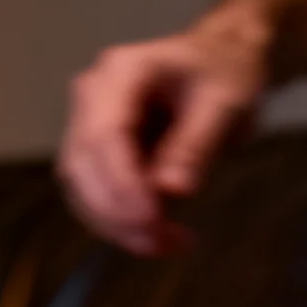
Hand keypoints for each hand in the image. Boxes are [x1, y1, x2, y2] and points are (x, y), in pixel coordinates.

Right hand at [58, 28, 266, 255]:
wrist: (221, 61)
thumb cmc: (224, 73)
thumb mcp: (224, 103)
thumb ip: (195, 144)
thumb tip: (171, 190)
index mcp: (122, 72)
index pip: (103, 134)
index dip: (121, 183)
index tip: (151, 220)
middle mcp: (94, 96)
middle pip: (82, 166)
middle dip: (117, 215)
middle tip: (163, 244)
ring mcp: (90, 125)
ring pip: (83, 189)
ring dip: (119, 228)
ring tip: (171, 245)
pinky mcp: (100, 154)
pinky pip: (98, 197)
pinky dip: (124, 225)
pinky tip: (161, 238)